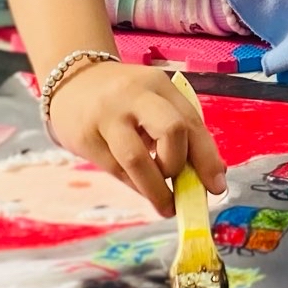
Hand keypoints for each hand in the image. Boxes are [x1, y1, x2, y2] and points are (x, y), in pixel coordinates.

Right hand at [43, 61, 226, 216]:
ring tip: (166, 205)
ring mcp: (107, 117)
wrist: (70, 82)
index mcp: (159, 85)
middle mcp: (134, 96)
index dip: (207, 158)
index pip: (191, 121)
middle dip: (179, 165)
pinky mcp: (85, 138)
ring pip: (138, 159)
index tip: (217, 186)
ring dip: (156, 190)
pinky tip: (141, 188)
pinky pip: (116, 170)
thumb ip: (182, 131)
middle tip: (181, 185)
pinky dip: (135, 186)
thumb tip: (213, 174)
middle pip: (171, 131)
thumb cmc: (124, 99)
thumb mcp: (154, 102)